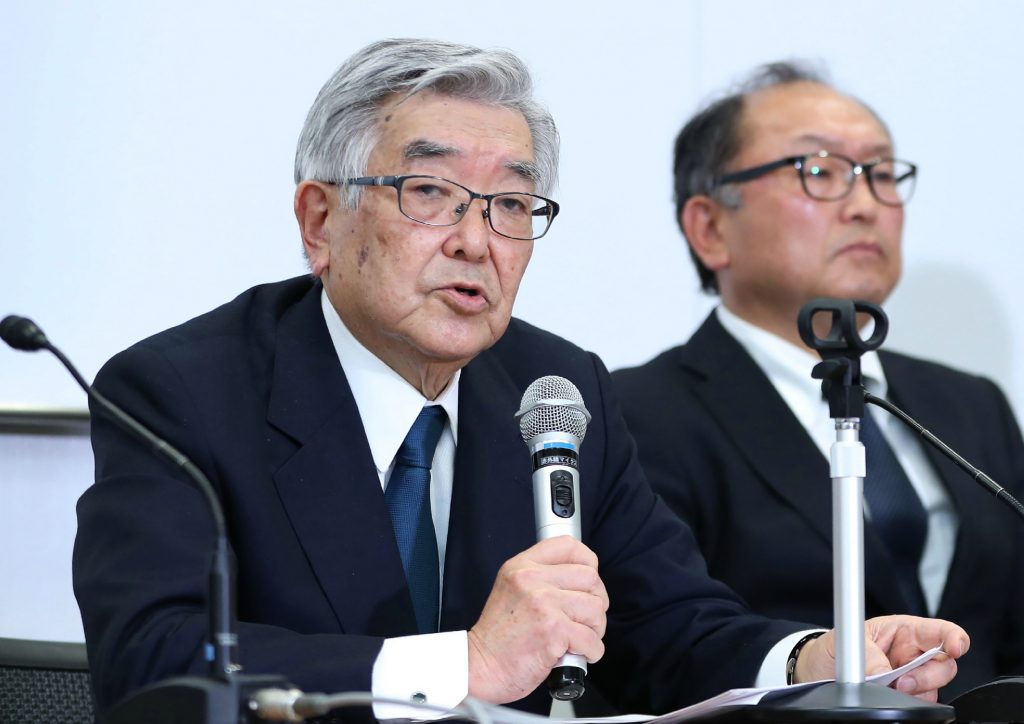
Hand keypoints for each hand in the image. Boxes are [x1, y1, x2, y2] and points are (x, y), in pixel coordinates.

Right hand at [466, 536, 608, 703]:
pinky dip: (591, 652)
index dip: (588, 563)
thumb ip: (540, 576)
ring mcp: (544, 604)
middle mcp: (532, 580)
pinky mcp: (553, 631)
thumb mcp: (511, 588)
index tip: (587, 582)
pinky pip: (592, 639)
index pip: (569, 546)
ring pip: (596, 609)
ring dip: (595, 629)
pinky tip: (576, 654)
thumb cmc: (498, 636)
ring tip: (578, 638)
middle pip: (591, 579)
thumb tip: (581, 577)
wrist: (481, 667)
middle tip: (584, 618)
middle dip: (596, 602)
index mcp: (522, 566)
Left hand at [794, 615, 969, 701]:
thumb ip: (866, 653)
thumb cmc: (834, 649)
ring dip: (915, 692)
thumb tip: (885, 672)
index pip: (939, 630)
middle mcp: (913, 654)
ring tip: (885, 686)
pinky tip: (888, 696)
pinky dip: (907, 703)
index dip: (954, 637)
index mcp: (902, 630)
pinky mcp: (906, 698)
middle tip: (901, 682)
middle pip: (944, 666)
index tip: (955, 648)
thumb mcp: (845, 641)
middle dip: (928, 676)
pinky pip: (920, 704)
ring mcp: (912, 678)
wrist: (818, 672)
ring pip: (934, 688)